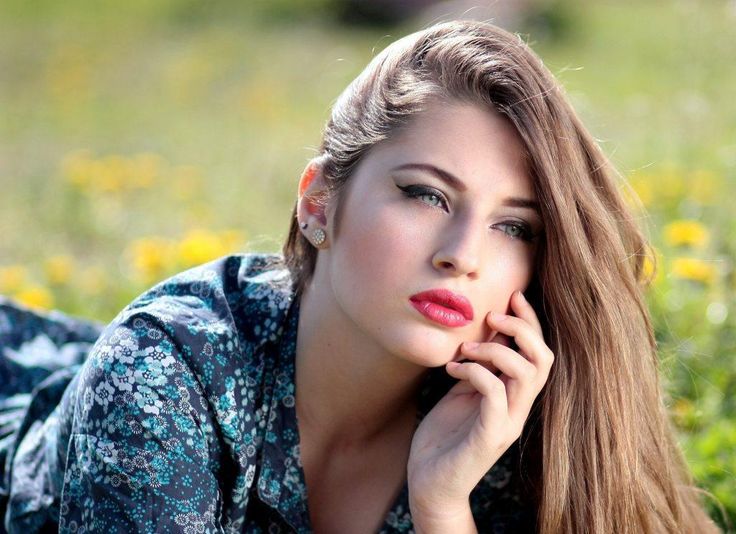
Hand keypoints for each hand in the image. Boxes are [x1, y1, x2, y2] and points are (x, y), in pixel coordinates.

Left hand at [407, 290, 553, 511]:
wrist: (431, 482)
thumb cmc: (446, 435)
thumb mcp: (463, 391)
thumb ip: (479, 366)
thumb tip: (483, 330)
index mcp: (515, 396)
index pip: (539, 352)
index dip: (531, 321)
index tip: (513, 294)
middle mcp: (519, 409)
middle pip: (544, 359)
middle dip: (522, 328)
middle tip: (491, 315)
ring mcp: (507, 424)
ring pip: (526, 375)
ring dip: (495, 350)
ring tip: (465, 347)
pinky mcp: (489, 438)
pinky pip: (495, 395)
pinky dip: (476, 372)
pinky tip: (452, 368)